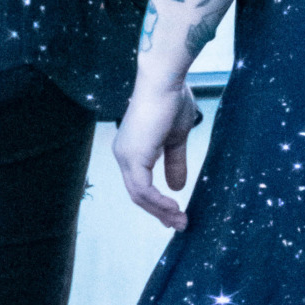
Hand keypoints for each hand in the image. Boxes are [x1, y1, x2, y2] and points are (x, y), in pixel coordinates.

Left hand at [113, 76, 201, 229]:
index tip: (175, 214)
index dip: (157, 202)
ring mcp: (126, 156)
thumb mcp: (176, 139)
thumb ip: (175, 162)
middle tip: (180, 224)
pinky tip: (174, 206)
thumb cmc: (172, 101)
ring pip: (139, 195)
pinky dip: (159, 202)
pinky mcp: (133, 157)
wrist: (165, 81)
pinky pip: (144, 189)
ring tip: (181, 220)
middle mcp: (123, 154)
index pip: (140, 184)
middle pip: (138, 194)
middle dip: (159, 212)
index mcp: (131, 149)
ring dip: (161, 211)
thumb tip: (177, 187)